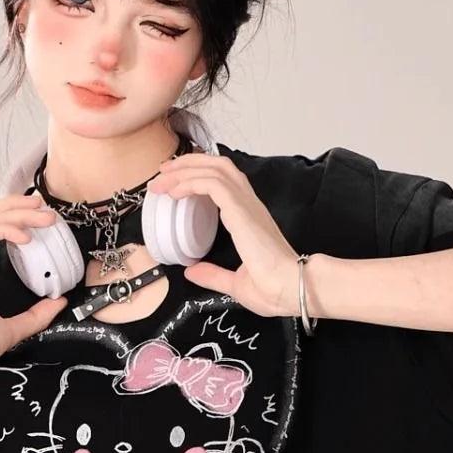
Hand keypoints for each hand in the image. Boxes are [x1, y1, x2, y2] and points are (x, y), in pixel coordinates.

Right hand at [0, 193, 68, 382]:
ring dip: (14, 212)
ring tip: (41, 213)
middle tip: (45, 207)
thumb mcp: (12, 330)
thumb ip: (35, 316)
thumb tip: (59, 302)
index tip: (40, 219)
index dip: (15, 219)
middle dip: (16, 207)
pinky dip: (4, 229)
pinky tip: (25, 236)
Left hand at [147, 152, 324, 319]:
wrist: (291, 289)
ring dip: (184, 169)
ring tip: (161, 179)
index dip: (197, 175)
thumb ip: (213, 275)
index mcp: (249, 217)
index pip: (223, 181)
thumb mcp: (235, 283)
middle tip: (162, 172)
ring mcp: (246, 205)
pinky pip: (212, 184)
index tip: (172, 184)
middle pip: (217, 165)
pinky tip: (174, 191)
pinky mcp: (241, 210)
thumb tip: (192, 271)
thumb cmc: (273, 289)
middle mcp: (248, 205)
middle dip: (187, 164)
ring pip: (214, 169)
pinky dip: (191, 182)